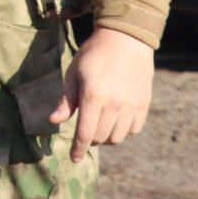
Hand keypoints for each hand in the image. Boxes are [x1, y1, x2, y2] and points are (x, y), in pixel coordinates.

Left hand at [50, 25, 154, 161]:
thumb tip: (53, 122)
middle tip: (85, 129)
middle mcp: (115, 104)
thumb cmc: (93, 55)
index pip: (85, 133)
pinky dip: (123, 131)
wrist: (126, 39)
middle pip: (101, 138)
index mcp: (93, 96)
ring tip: (99, 124)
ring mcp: (132, 106)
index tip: (73, 159)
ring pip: (118, 138)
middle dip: (90, 139)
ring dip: (106, 137)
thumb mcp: (74, 74)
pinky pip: (133, 130)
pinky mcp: (144, 104)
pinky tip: (115, 119)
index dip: (78, 149)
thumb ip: (66, 101)